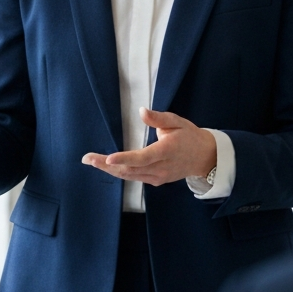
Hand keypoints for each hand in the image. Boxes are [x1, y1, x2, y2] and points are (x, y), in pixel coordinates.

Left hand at [81, 108, 216, 185]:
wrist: (205, 157)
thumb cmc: (189, 136)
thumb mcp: (177, 121)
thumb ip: (158, 118)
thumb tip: (141, 111)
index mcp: (166, 151)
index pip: (142, 157)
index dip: (124, 159)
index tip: (108, 158)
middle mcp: (161, 168)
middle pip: (130, 170)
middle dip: (106, 165)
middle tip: (87, 158)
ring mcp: (158, 177)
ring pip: (130, 176)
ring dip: (109, 170)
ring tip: (91, 162)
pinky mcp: (156, 180)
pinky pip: (135, 178)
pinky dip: (120, 172)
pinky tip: (107, 167)